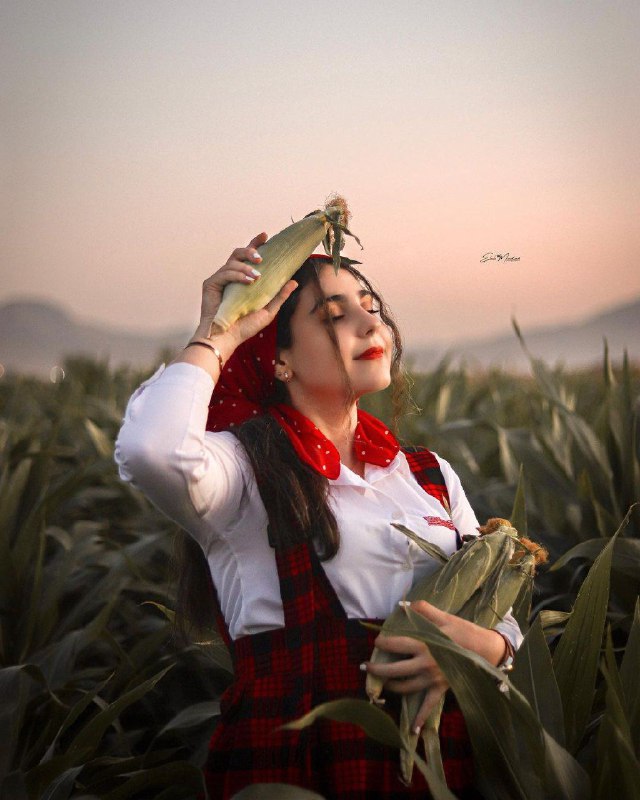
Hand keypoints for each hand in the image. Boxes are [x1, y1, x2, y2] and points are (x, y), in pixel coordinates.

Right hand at [196, 232, 296, 346]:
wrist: (228, 339)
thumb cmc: (245, 327)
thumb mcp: (268, 310)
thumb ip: (279, 295)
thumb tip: (294, 281)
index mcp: (242, 280)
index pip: (248, 258)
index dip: (255, 244)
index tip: (266, 235)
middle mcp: (230, 277)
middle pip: (238, 254)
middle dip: (250, 251)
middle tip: (261, 258)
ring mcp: (219, 280)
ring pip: (232, 262)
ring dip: (246, 267)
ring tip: (256, 277)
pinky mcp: (210, 284)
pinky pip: (224, 273)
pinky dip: (236, 275)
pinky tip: (247, 281)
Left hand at [365, 601, 506, 732]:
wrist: (486, 650)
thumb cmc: (463, 631)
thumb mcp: (444, 617)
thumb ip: (424, 610)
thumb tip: (405, 605)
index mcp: (424, 644)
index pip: (396, 644)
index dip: (383, 643)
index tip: (377, 642)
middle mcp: (425, 664)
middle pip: (395, 669)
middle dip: (378, 669)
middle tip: (365, 667)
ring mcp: (432, 679)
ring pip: (406, 687)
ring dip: (391, 687)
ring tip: (382, 684)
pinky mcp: (441, 689)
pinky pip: (429, 706)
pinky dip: (420, 718)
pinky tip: (412, 731)